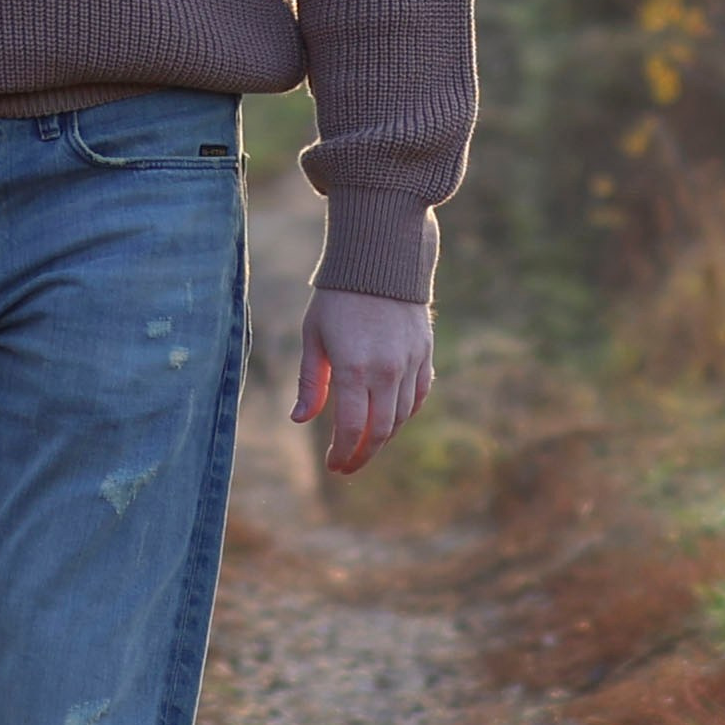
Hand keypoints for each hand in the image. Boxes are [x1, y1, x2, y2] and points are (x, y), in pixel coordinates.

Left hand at [293, 289, 435, 476]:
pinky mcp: (425, 354)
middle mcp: (387, 371)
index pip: (352, 429)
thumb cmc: (338, 297)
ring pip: (401, 417)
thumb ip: (311, 381)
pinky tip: (389, 418)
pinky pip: (418, 396)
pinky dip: (405, 413)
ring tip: (363, 443)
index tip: (333, 465)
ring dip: (382, 437)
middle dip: (363, 454)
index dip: (343, 454)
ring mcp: (410, 363)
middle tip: (346, 465)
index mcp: (354, 368)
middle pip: (380, 431)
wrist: (382, 258)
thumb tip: (300, 419)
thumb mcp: (314, 336)